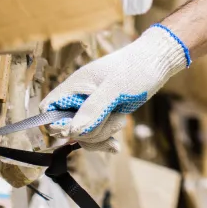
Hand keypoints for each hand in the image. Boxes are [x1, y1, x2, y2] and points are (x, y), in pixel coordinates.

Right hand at [40, 25, 189, 148]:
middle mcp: (79, 97)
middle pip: (66, 128)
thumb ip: (94, 108)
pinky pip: (96, 134)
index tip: (75, 127)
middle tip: (110, 117)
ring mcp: (92, 107)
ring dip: (101, 134)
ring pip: (83, 134)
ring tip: (121, 119)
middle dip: (88, 131)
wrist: (159, 61)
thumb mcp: (116, 88)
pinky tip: (115, 146)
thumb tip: (72, 131)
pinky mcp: (104, 114)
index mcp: (75, 86)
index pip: (47, 110)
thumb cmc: (137, 68)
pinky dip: (105, 139)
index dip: (55, 124)